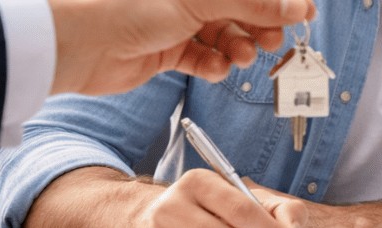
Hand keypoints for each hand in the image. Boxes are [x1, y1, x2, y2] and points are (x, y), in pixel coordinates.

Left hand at [47, 0, 316, 94]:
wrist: (77, 43)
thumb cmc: (126, 7)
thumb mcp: (202, 1)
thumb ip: (255, 4)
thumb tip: (298, 6)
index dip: (278, 0)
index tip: (304, 14)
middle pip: (242, 9)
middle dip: (261, 26)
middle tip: (272, 42)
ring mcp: (178, 21)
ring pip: (225, 35)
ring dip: (239, 48)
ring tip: (240, 57)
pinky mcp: (167, 50)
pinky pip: (204, 57)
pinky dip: (214, 65)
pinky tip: (214, 67)